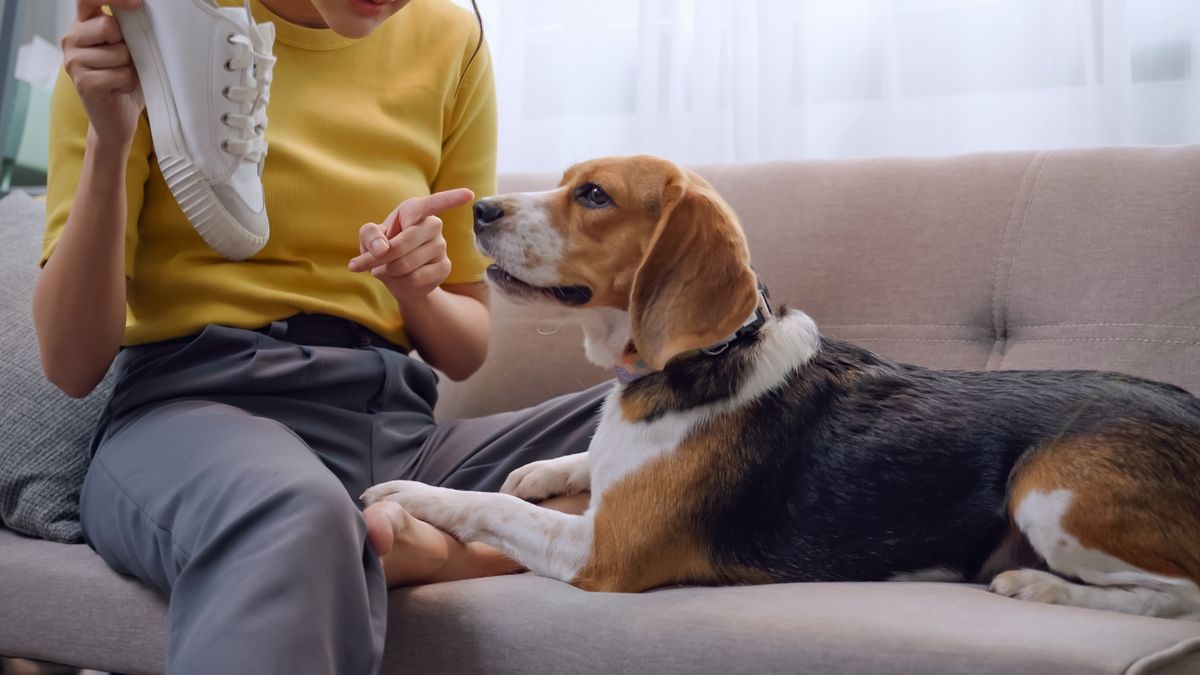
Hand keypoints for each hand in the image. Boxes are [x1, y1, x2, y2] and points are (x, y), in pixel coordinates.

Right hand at [62, 0, 144, 152]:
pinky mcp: (83, 83)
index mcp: (82, 26)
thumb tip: (144, 13)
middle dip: (127, 44)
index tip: (137, 4)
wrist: (119, 119)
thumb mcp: (129, 49)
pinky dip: (129, 83)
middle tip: (126, 61)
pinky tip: (119, 90)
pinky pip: (121, 74)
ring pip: (118, 52)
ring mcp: (73, 61)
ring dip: (131, 67)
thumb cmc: (127, 79)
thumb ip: (128, 30)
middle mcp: (71, 39)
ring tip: (123, 77)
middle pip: (108, 26)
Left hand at [349, 188, 473, 302]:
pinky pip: (416, 278)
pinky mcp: (445, 267)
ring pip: (406, 264)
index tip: (468, 194)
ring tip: (384, 269)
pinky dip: (400, 283)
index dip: (450, 198)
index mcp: (415, 210)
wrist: (398, 276)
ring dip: (387, 271)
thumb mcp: (369, 238)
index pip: (434, 203)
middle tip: (362, 265)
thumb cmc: (383, 248)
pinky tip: (400, 279)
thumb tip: (382, 248)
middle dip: (377, 258)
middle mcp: (432, 225)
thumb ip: (369, 235)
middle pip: (402, 244)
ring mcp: (441, 246)